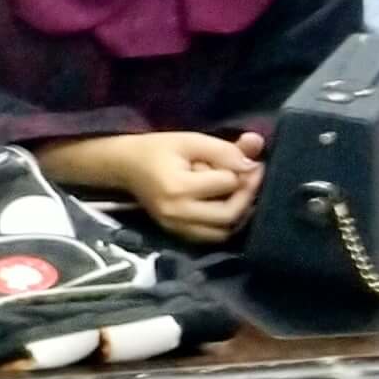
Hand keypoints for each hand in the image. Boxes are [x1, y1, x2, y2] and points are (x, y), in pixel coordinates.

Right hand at [122, 131, 263, 243]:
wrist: (124, 166)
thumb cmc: (156, 149)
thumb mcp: (190, 140)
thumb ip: (224, 150)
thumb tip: (254, 164)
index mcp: (178, 187)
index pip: (227, 184)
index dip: (240, 170)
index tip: (246, 158)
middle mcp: (177, 213)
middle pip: (229, 214)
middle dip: (246, 195)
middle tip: (251, 177)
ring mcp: (176, 228)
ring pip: (223, 232)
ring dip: (237, 213)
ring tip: (237, 192)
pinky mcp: (176, 234)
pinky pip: (210, 237)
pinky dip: (223, 224)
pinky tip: (223, 205)